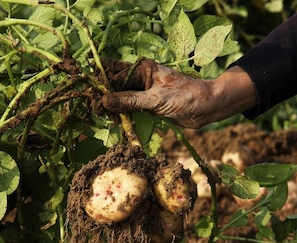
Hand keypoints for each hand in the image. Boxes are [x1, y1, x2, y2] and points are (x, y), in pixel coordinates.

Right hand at [101, 58, 256, 128]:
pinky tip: (113, 121)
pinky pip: (128, 109)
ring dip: (110, 108)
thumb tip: (104, 100)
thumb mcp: (156, 100)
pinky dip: (120, 115)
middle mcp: (139, 78)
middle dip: (102, 97)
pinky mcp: (146, 105)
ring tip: (102, 117)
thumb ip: (130, 101)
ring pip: (118, 98)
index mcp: (142, 68)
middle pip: (112, 85)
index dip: (98, 83)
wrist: (208, 107)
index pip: (112, 72)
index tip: (88, 95)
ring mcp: (142, 91)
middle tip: (93, 111)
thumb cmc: (186, 97)